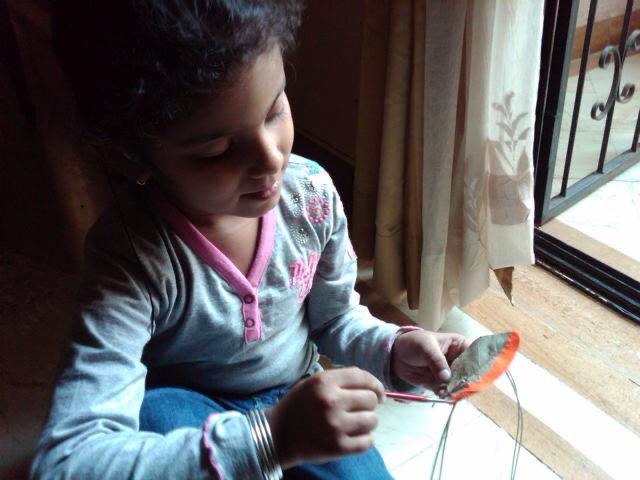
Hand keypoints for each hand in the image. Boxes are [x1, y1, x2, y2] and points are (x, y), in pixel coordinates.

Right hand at [264, 367, 384, 468]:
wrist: (277, 435)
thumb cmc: (298, 406)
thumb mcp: (314, 383)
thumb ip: (340, 380)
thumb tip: (373, 388)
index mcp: (324, 382)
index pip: (362, 377)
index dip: (376, 385)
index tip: (379, 394)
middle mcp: (331, 401)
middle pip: (370, 399)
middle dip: (369, 405)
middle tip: (359, 411)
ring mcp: (335, 426)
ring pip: (372, 420)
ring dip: (367, 423)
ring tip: (355, 424)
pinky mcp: (338, 447)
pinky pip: (367, 442)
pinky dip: (363, 440)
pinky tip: (352, 437)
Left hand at [391, 330, 470, 392]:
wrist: (397, 354)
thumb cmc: (414, 343)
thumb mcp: (425, 347)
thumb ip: (436, 361)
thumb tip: (446, 377)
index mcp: (460, 346)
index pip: (475, 357)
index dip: (477, 367)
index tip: (473, 377)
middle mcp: (459, 360)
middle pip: (471, 374)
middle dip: (467, 383)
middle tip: (462, 389)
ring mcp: (451, 373)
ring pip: (461, 385)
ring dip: (457, 391)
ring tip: (449, 393)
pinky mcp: (442, 384)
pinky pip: (448, 391)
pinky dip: (446, 394)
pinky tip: (441, 394)